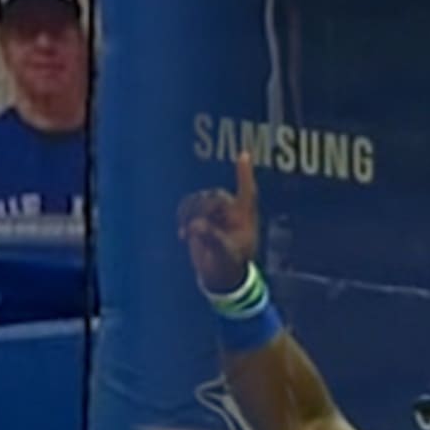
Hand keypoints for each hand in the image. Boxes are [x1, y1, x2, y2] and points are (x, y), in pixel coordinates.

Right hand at [177, 149, 259, 293]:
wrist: (219, 275)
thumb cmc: (230, 265)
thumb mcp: (225, 255)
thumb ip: (212, 239)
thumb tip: (195, 225)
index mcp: (245, 217)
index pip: (247, 191)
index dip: (244, 174)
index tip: (243, 154)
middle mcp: (231, 210)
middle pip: (215, 197)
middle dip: (203, 211)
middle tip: (195, 231)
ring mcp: (214, 211)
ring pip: (199, 200)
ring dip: (190, 215)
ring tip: (187, 234)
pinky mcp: (199, 215)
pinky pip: (188, 206)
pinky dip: (182, 216)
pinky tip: (182, 233)